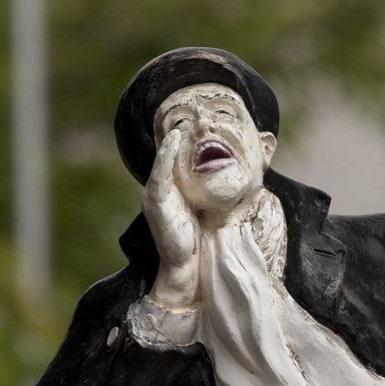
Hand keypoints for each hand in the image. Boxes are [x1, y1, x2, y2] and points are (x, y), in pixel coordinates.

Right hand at [141, 129, 199, 307]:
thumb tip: (230, 180)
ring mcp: (154, 197)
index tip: (192, 124)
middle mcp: (158, 191)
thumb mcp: (206, 209)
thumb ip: (210, 192)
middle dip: (173, 140)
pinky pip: (160, 176)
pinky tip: (173, 142)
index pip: (173, 162)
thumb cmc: (198, 240)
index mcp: (169, 191)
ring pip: (161, 164)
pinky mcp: (155, 204)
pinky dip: (165, 158)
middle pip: (165, 160)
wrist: (185, 266)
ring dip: (169, 145)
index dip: (180, 144)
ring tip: (179, 128)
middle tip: (186, 119)